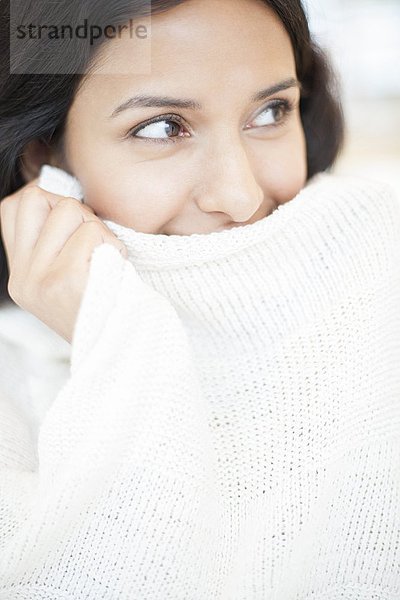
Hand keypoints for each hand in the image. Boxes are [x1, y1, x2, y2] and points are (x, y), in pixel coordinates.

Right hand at [0, 179, 127, 343]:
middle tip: (92, 238)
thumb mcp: (64, 280)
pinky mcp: (65, 279)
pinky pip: (92, 232)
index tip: (69, 217)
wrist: (120, 348)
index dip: (43, 198)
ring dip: (97, 227)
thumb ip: (54, 243)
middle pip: (37, 198)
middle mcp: (22, 277)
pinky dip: (112, 244)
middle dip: (72, 208)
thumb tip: (59, 191)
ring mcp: (40, 279)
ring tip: (105, 257)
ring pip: (69, 210)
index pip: (11, 208)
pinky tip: (114, 267)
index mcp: (19, 275)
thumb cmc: (102, 308)